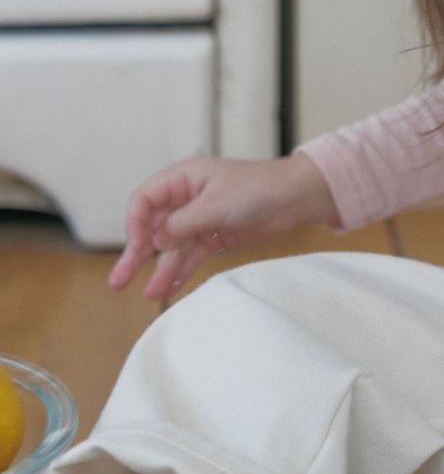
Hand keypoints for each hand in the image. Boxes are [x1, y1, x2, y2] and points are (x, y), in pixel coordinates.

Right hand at [108, 153, 339, 299]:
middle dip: (135, 255)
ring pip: (172, 248)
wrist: (294, 198)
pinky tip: (168, 289)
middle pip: (153, 228)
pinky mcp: (214, 235)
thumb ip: (181, 224)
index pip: (145, 200)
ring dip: (161, 270)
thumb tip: (154, 242)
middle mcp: (186, 198)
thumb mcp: (214, 205)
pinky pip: (190, 256)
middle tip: (117, 282)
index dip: (135, 223)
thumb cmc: (256, 189)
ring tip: (150, 295)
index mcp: (182, 178)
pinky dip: (180, 271)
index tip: (138, 246)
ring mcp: (199, 219)